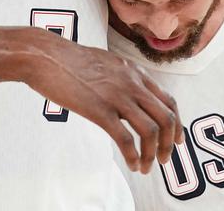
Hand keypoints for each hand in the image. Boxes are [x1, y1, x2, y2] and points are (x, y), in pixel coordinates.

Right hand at [24, 30, 182, 173]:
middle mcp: (132, 84)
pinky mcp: (100, 110)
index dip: (176, 124)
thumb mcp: (107, 63)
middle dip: (168, 143)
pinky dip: (133, 156)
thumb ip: (123, 78)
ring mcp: (117, 96)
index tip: (175, 139)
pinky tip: (131, 164)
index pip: (168, 101)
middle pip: (165, 118)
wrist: (47, 56)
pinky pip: (126, 138)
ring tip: (146, 167)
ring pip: (150, 131)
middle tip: (164, 159)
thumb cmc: (70, 60)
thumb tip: (130, 95)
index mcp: (135, 72)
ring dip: (152, 154)